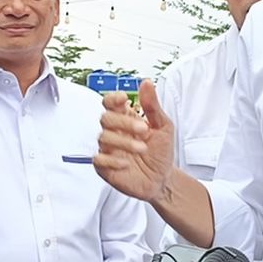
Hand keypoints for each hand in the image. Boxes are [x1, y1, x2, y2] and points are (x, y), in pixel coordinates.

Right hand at [94, 81, 174, 203]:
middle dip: (123, 122)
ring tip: (142, 148)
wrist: (163, 179)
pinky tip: (127, 163)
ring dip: (123, 142)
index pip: (109, 103)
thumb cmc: (161, 152)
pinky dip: (112, 160)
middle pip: (105, 118)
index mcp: (125, 118)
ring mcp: (108, 149)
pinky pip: (99, 159)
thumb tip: (146, 83)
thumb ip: (152, 106)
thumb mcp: (163, 126)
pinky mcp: (105, 167)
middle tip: (144, 130)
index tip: (123, 98)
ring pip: (103, 138)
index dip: (112, 98)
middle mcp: (114, 132)